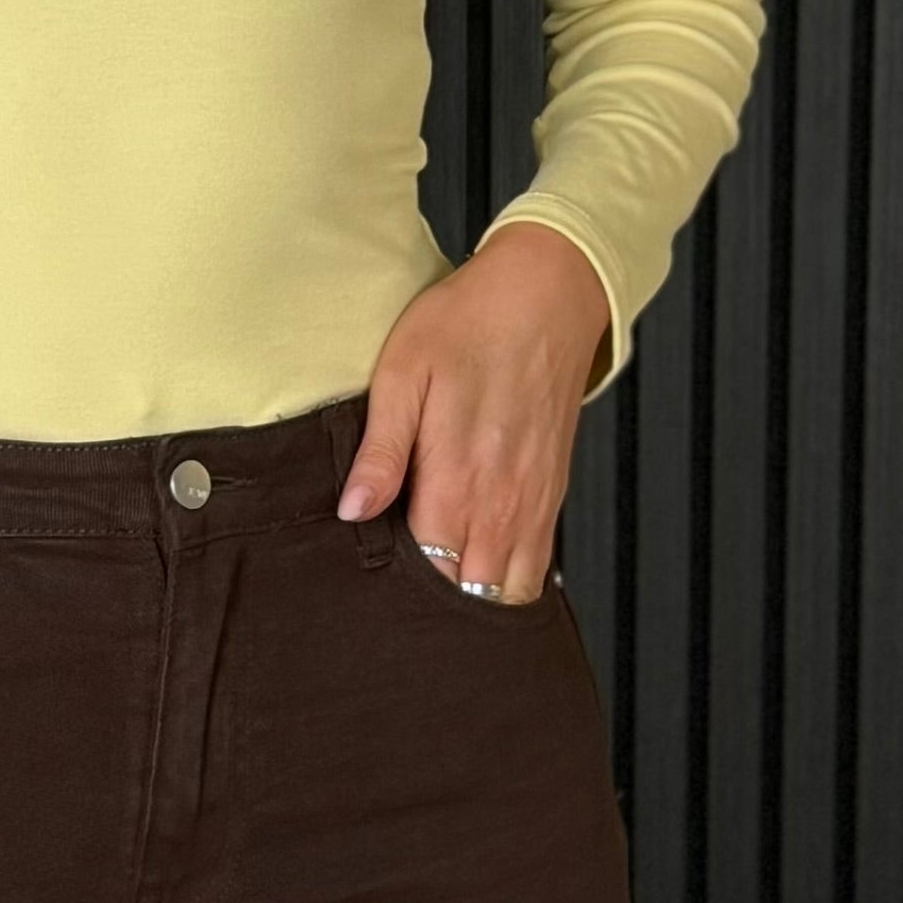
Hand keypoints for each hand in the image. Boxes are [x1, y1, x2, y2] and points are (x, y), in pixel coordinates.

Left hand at [338, 220, 611, 598]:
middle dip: (434, 607)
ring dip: (474, 599)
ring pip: (508, 593)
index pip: (427, 575)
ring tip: (437, 592)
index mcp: (457, 479)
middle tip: (396, 599)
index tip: (369, 589)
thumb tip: (351, 511)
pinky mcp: (551, 496)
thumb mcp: (403, 374)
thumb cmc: (469, 324)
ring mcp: (533, 504)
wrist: (546, 295)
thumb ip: (380, 452)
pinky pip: (536, 569)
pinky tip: (476, 571)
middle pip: (468, 595)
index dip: (396, 591)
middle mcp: (502, 503)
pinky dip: (508, 583)